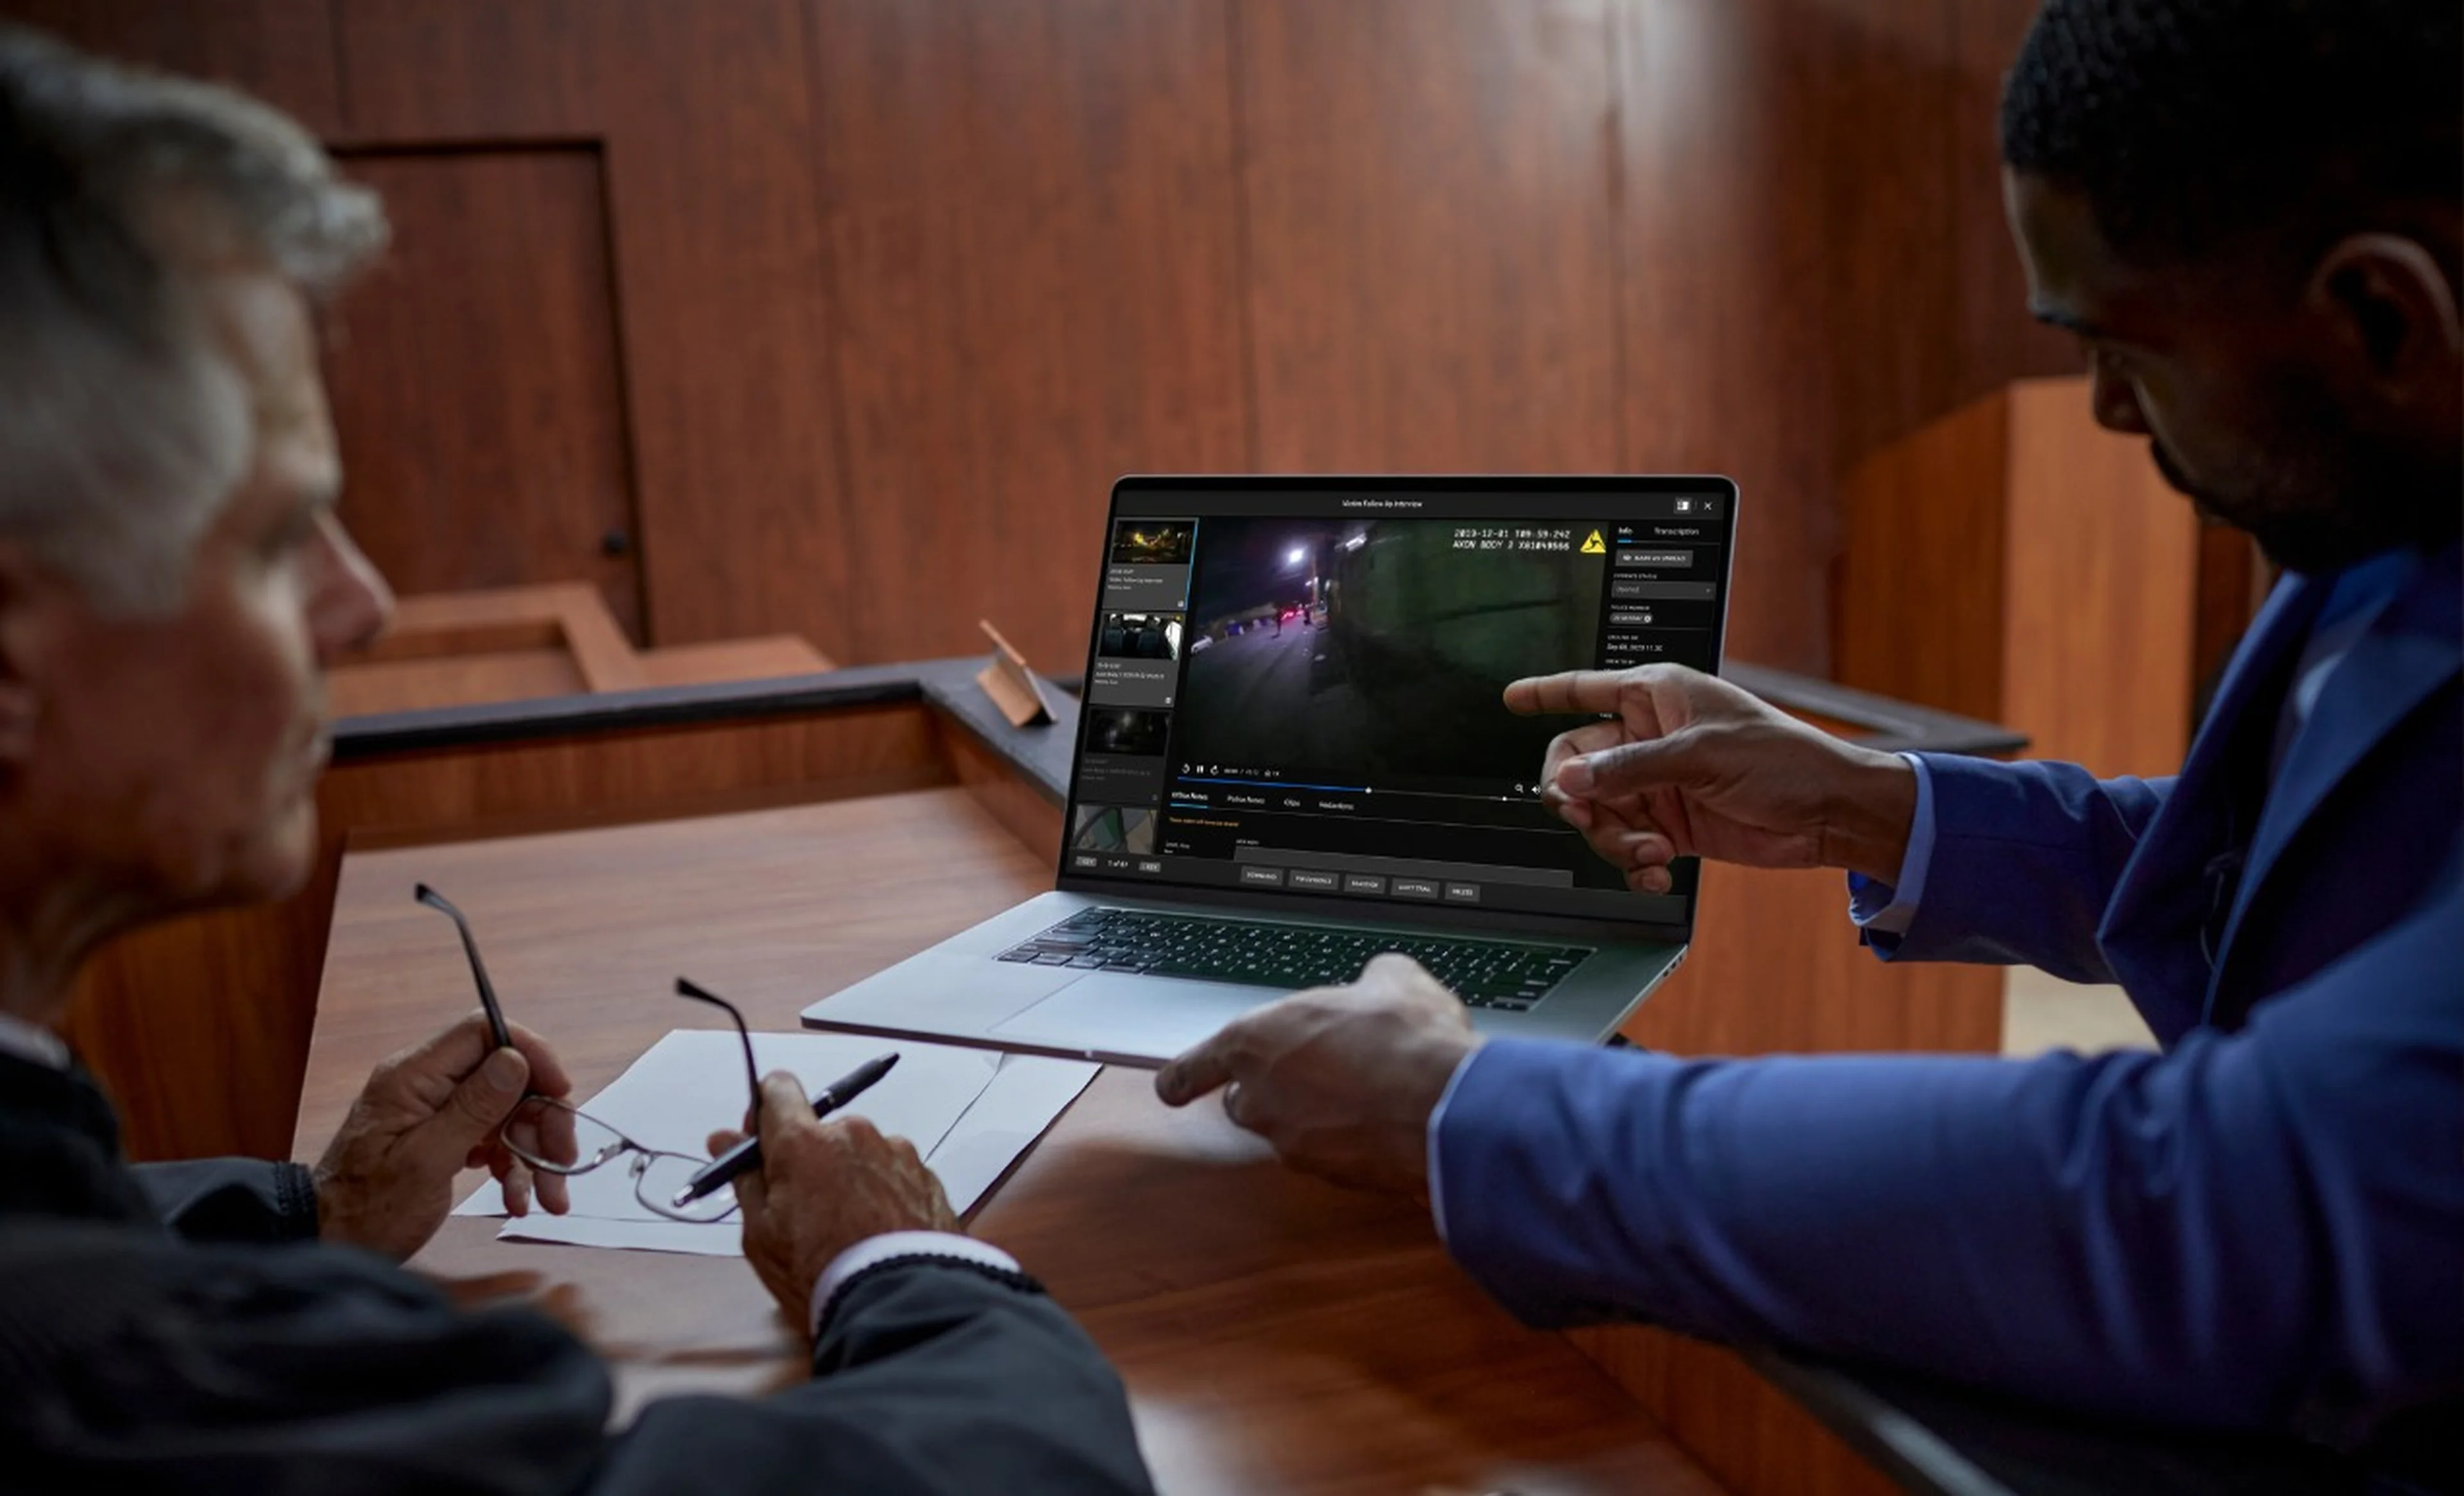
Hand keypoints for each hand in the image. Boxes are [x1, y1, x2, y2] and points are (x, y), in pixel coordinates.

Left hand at [314, 1011, 573, 1260]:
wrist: (332, 1247)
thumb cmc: (367, 1211)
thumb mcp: (425, 1161)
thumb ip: (473, 1108)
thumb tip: (515, 1060)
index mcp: (413, 1078)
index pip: (484, 1032)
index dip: (530, 1053)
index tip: (560, 1090)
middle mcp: (427, 1086)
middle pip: (507, 1078)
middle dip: (541, 1119)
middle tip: (562, 1160)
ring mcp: (437, 1113)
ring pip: (508, 1113)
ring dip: (535, 1153)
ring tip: (548, 1198)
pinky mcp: (445, 1139)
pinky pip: (494, 1140)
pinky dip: (514, 1168)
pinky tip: (519, 1200)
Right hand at [708, 1072, 959, 1338]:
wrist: (899, 1304)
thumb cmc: (820, 1272)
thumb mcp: (762, 1234)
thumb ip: (745, 1178)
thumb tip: (724, 1138)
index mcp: (804, 1141)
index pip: (777, 1090)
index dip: (765, 1114)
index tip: (763, 1144)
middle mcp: (854, 1133)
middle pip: (822, 1132)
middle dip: (811, 1160)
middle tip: (807, 1212)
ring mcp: (897, 1153)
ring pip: (861, 1155)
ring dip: (851, 1179)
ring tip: (851, 1233)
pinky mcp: (928, 1177)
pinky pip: (894, 1175)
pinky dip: (884, 1195)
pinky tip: (880, 1234)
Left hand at [1153, 954, 1479, 1194]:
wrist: (1446, 1106)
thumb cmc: (1405, 1038)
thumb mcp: (1390, 978)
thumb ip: (1367, 982)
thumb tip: (1378, 982)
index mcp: (1256, 1042)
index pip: (1197, 1067)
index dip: (1184, 1078)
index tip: (1173, 1087)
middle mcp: (1264, 1099)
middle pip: (1246, 1102)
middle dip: (1275, 1090)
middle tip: (1318, 1069)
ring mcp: (1296, 1144)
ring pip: (1291, 1131)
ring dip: (1319, 1114)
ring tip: (1369, 1089)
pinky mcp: (1333, 1176)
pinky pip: (1333, 1154)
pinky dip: (1353, 1138)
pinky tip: (1389, 1115)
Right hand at [1504, 665, 1918, 889]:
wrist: (1829, 814)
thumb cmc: (1783, 760)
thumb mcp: (1700, 756)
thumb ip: (1628, 769)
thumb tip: (1567, 783)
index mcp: (1654, 696)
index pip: (1583, 689)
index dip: (1544, 693)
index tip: (1510, 699)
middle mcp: (1648, 738)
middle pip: (1576, 767)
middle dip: (1580, 800)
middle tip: (1592, 819)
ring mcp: (1657, 784)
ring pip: (1597, 814)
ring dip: (1614, 839)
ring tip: (1650, 853)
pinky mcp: (1670, 825)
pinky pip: (1626, 845)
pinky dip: (1634, 863)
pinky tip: (1656, 870)